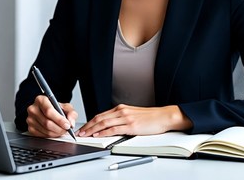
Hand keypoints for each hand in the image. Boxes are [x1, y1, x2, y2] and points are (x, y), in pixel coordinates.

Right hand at [26, 95, 77, 137]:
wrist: (49, 112)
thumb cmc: (56, 108)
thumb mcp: (66, 107)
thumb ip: (71, 113)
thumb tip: (71, 122)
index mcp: (40, 100)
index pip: (49, 111)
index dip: (59, 119)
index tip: (67, 125)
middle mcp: (33, 109)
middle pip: (47, 122)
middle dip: (59, 128)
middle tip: (66, 129)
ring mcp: (30, 119)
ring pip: (45, 130)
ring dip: (56, 133)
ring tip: (62, 130)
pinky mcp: (30, 128)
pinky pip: (42, 135)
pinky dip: (51, 135)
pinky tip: (55, 132)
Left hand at [76, 104, 191, 137]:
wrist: (162, 116)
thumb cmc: (149, 117)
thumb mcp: (132, 115)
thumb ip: (121, 118)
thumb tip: (111, 125)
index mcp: (121, 108)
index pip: (101, 115)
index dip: (91, 121)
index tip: (84, 127)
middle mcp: (121, 111)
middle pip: (100, 118)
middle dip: (88, 126)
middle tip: (80, 132)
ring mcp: (126, 118)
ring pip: (104, 123)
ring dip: (93, 129)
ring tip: (85, 134)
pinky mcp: (131, 126)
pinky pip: (114, 129)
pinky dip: (104, 132)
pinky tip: (98, 135)